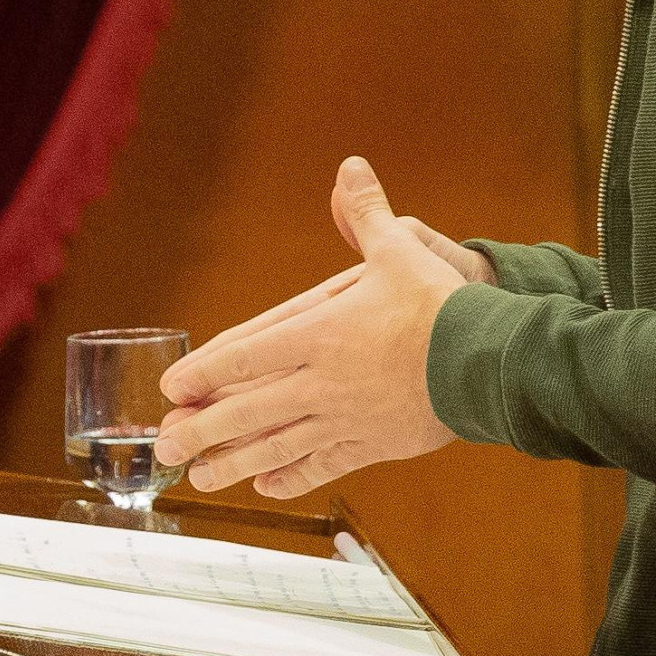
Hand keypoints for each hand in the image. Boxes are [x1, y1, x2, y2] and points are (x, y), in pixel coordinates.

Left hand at [157, 157, 481, 497]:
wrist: (489, 363)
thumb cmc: (442, 305)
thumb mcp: (399, 251)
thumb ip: (367, 214)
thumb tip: (351, 168)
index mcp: (321, 334)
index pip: (247, 355)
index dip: (206, 373)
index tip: (173, 388)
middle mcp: (324, 382)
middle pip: (249, 411)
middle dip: (202, 430)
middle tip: (166, 444)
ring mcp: (345, 418)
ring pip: (277, 448)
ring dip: (234, 463)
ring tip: (199, 477)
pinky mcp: (372, 444)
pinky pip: (323, 466)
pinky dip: (292, 478)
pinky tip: (266, 487)